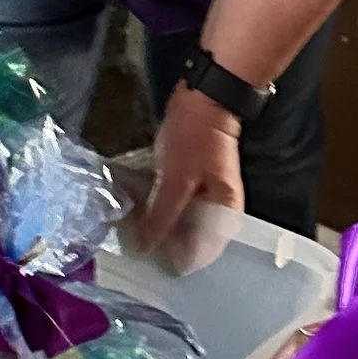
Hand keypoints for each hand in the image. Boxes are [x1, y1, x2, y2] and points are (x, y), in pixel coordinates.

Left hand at [128, 84, 243, 273]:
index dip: (174, 258)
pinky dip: (160, 210)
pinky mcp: (194, 185)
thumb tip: (147, 248)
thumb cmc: (193, 139)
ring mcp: (207, 198)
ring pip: (182, 224)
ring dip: (159, 226)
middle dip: (164, 243)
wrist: (203, 99)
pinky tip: (140, 210)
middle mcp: (220, 212)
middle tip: (133, 242)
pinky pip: (177, 207)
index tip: (145, 257)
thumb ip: (162, 217)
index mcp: (225, 215)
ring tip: (132, 228)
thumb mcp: (176, 180)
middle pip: (192, 241)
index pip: (201, 254)